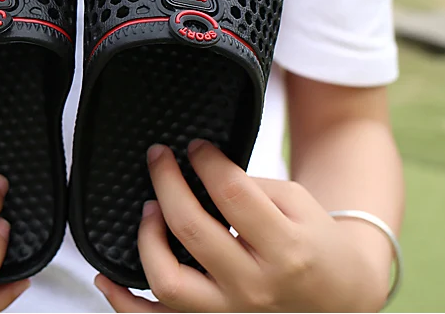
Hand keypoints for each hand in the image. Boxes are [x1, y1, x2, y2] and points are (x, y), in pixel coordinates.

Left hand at [95, 141, 389, 311]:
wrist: (338, 300)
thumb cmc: (314, 244)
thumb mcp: (298, 204)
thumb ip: (249, 188)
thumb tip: (197, 171)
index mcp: (285, 248)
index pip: (231, 193)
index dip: (205, 160)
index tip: (195, 146)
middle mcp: (255, 286)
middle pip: (192, 228)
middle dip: (166, 182)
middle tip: (158, 156)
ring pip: (168, 280)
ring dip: (147, 237)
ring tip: (149, 209)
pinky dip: (124, 302)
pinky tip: (106, 275)